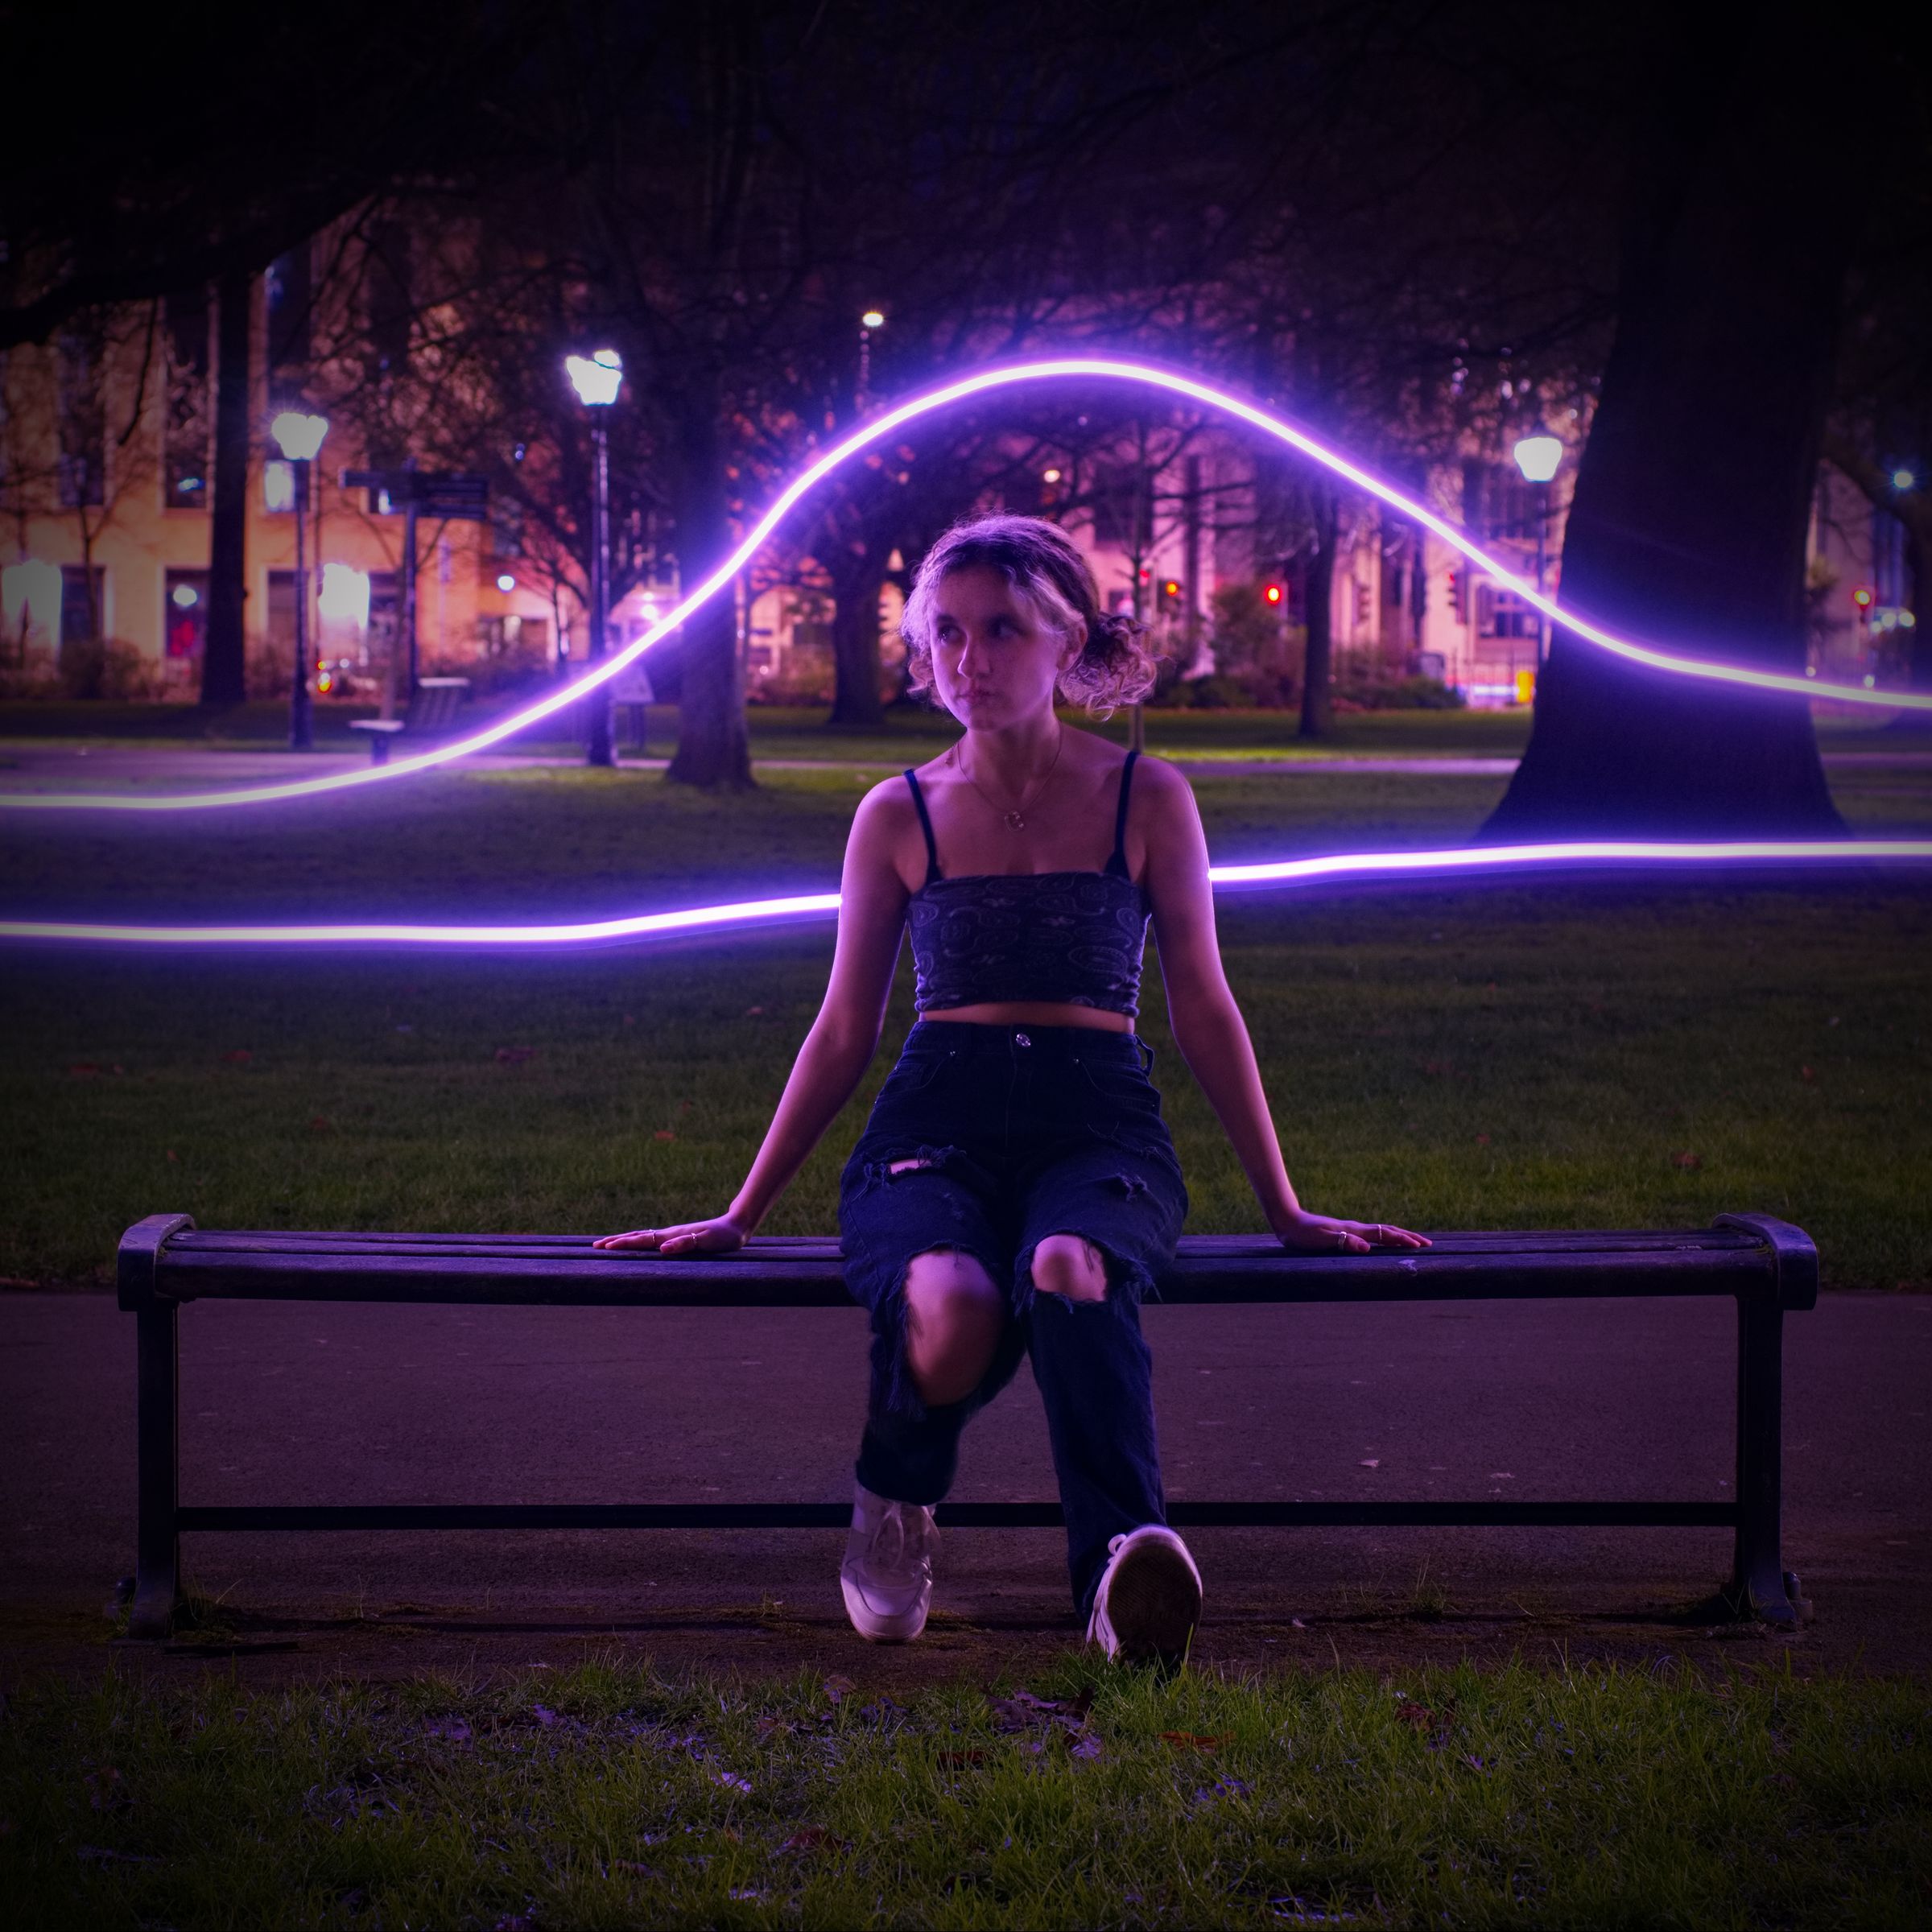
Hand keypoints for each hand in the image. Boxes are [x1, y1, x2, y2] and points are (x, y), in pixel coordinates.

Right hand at [592, 1215, 748, 1255]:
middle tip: (596, 1246)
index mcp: (672, 1236)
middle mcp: (669, 1234)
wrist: (737, 1226)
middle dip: (616, 1241)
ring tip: (609, 1244)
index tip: (604, 1247)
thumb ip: (686, 1244)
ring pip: (644, 1237)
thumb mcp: (706, 1242)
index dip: (623, 1244)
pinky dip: (640, 1242)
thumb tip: (662, 1248)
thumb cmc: (723, 1237)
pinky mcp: (680, 1238)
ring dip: (626, 1240)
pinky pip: (654, 1240)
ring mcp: (674, 1235)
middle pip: (638, 1237)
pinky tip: (638, 1245)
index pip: (642, 1240)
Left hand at [1271, 1210, 1430, 1255]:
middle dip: (1408, 1237)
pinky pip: (1371, 1235)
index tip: (1421, 1245)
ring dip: (1398, 1236)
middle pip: (1387, 1231)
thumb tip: (1366, 1248)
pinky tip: (1382, 1242)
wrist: (1288, 1221)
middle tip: (1427, 1244)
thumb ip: (1343, 1243)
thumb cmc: (1302, 1234)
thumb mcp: (1321, 1241)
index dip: (1403, 1240)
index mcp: (1354, 1231)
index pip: (1384, 1235)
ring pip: (1380, 1232)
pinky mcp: (1344, 1232)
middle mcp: (1355, 1228)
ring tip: (1412, 1241)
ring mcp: (1350, 1229)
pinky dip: (1384, 1238)